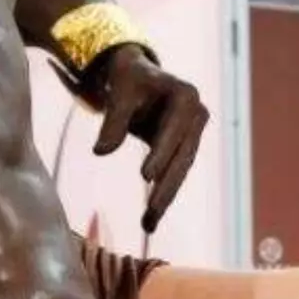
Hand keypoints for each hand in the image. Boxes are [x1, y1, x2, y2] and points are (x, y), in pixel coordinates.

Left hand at [92, 45, 209, 233]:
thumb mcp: (119, 93)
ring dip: (165, 198)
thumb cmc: (128, 78)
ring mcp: (193, 133)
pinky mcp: (183, 147)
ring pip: (180, 171)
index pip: (174, 130)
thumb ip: (113, 121)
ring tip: (148, 224)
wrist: (137, 73)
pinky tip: (149, 219)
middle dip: (167, 186)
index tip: (145, 177)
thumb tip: (101, 152)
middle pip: (183, 157)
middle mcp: (197, 115)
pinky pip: (173, 174)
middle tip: (151, 212)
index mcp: (186, 96)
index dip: (161, 153)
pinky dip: (161, 195)